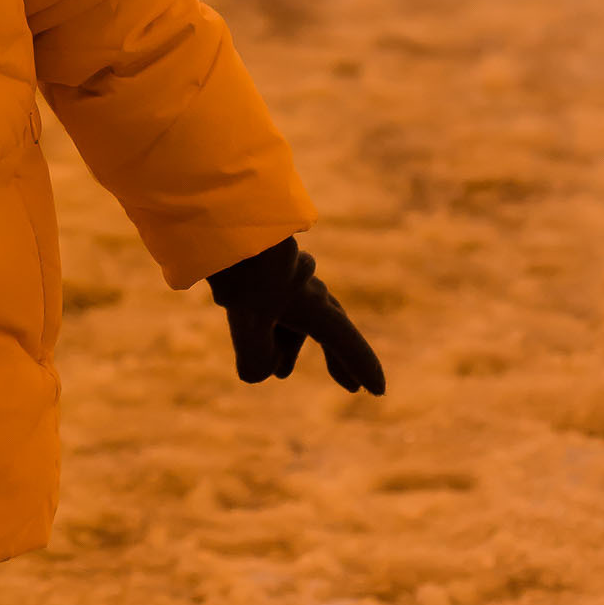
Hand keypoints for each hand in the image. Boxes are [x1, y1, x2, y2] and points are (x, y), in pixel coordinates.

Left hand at [206, 239, 385, 395]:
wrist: (226, 214)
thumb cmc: (242, 267)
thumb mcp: (248, 319)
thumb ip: (256, 355)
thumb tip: (259, 374)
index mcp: (312, 304)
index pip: (344, 341)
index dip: (360, 366)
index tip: (378, 390)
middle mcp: (306, 287)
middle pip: (328, 327)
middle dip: (337, 357)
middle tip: (347, 385)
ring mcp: (284, 274)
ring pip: (296, 316)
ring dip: (291, 345)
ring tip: (280, 373)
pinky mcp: (259, 265)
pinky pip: (273, 301)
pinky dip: (271, 324)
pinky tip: (252, 333)